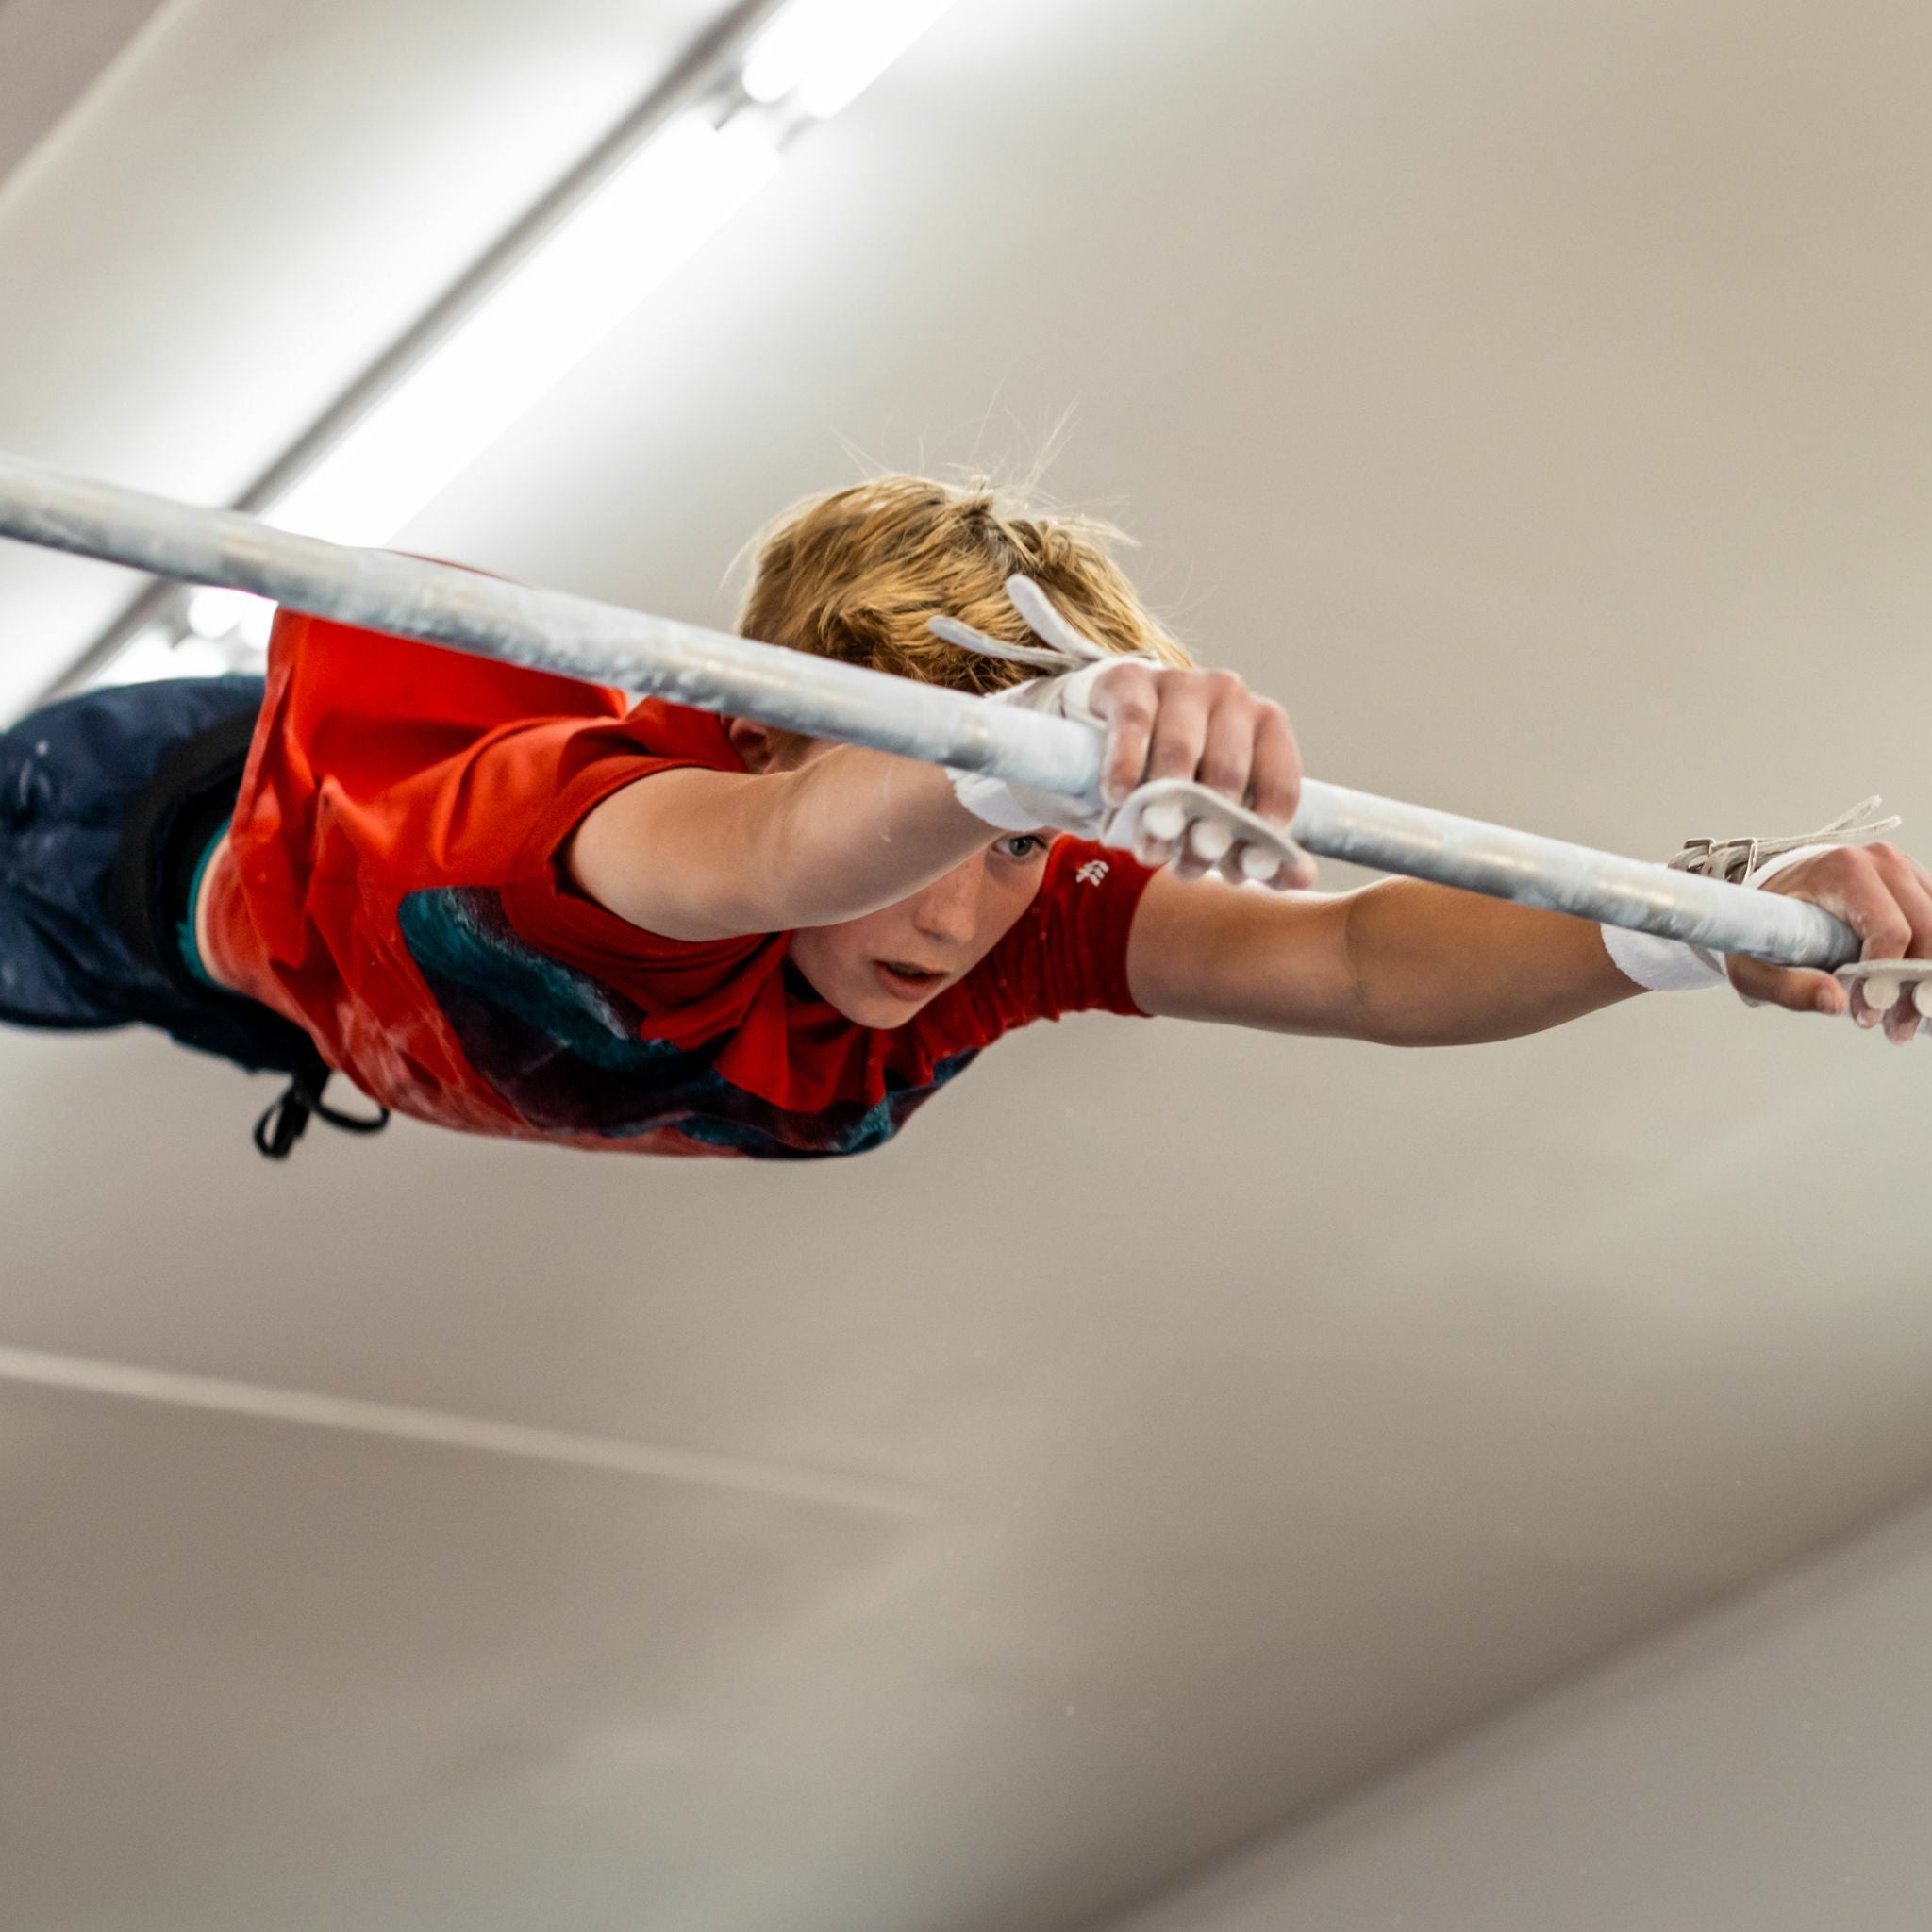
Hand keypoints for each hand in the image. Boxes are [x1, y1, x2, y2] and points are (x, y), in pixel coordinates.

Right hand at [1085, 662, 1314, 885]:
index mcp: (1268, 724)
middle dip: (1209, 827)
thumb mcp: (1220, 805)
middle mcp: (1232, 696)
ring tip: (1151, 848)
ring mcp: (1181, 683)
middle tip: (1188, 868)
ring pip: (1180, 748)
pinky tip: (1118, 797)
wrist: (1119, 720)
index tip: (1240, 871)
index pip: (1280, 783)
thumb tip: (1299, 879)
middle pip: (1229, 770)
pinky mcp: (1132, 680)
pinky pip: (1133, 722)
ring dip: (1165, 806)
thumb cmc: (1182, 769)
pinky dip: (1126, 765)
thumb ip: (1255, 843)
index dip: (1262, 833)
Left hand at [1736, 842, 1931, 1042]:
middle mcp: (1882, 862)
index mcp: (1845, 870)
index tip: (1867, 1016)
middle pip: (1927, 931)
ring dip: (1929, 979)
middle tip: (1897, 1030)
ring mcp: (1904, 870)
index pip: (1890, 931)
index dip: (1885, 979)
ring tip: (1904, 1020)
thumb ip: (1789, 986)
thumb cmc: (1763, 927)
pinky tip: (1911, 993)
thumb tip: (1835, 1003)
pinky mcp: (1916, 884)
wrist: (1771, 891)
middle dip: (1916, 987)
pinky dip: (1929, 962)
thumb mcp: (1753, 963)